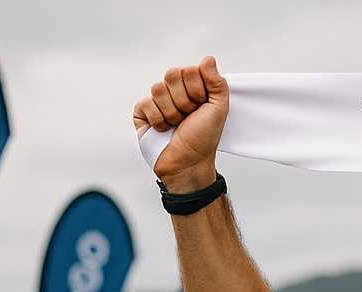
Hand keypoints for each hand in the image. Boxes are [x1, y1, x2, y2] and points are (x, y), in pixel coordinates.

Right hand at [133, 56, 228, 190]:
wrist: (188, 163)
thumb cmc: (204, 138)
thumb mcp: (219, 109)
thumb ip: (217, 83)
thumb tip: (208, 59)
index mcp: (192, 87)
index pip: (189, 70)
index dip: (197, 90)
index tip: (202, 106)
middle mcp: (174, 91)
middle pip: (172, 74)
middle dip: (184, 100)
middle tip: (189, 116)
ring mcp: (157, 100)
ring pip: (158, 89)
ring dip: (172, 112)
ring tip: (177, 125)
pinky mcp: (142, 112)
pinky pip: (146, 103)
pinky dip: (158, 120)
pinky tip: (163, 129)